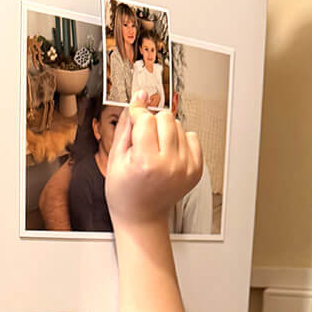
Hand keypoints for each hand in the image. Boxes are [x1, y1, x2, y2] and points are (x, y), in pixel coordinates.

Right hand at [105, 90, 201, 229]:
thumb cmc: (124, 191)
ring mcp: (186, 168)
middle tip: (143, 141)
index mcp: (146, 163)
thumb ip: (128, 124)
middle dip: (152, 123)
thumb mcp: (116, 158)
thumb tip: (140, 96)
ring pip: (179, 125)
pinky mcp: (196, 169)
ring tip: (154, 152)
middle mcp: (170, 165)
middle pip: (166, 117)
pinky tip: (167, 156)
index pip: (146, 118)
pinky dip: (179, 142)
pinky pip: (192, 137)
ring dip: (165, 132)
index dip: (137, 114)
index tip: (134, 114)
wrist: (141, 216)